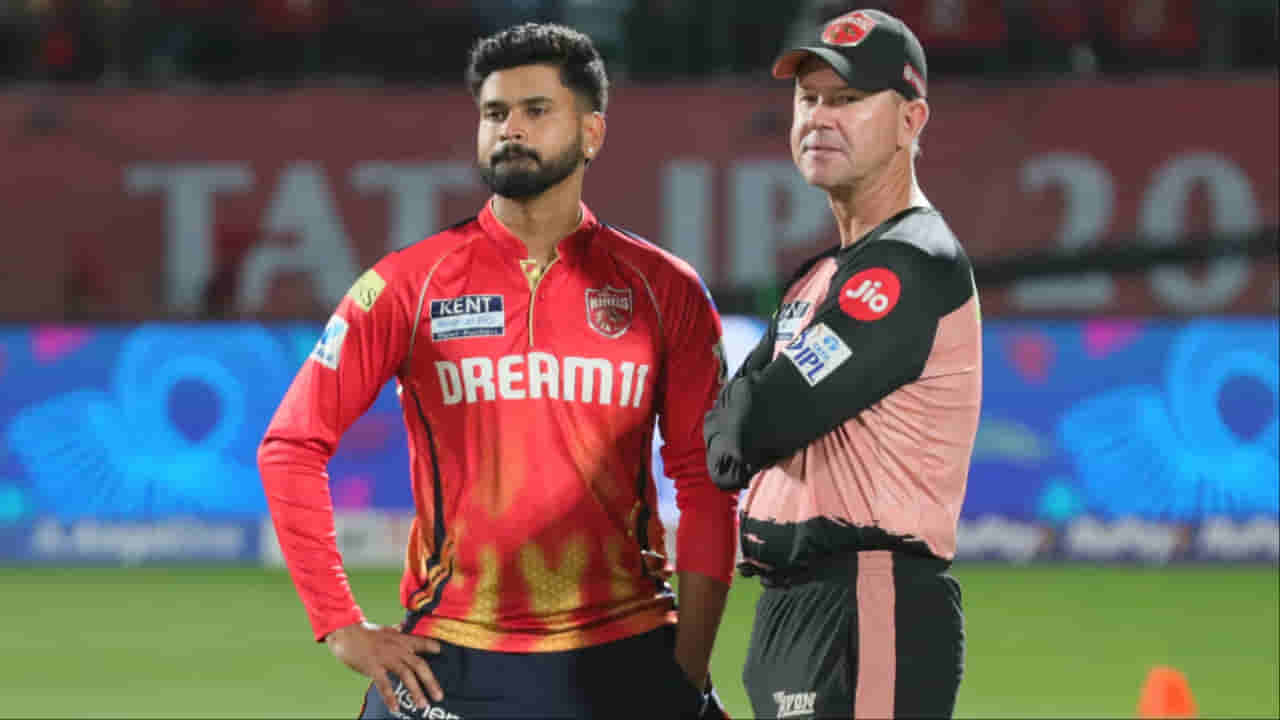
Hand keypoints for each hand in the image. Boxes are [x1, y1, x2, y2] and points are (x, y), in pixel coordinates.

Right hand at [324, 621, 442, 711]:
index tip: (441, 651)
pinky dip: (390, 697)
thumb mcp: (383, 630)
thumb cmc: (362, 632)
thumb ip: (395, 631)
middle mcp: (397, 648)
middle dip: (430, 681)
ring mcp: (386, 657)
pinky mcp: (373, 666)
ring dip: (415, 691)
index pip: (420, 642)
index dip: (431, 646)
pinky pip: (384, 684)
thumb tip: (402, 626)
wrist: (344, 632)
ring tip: (422, 704)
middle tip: (439, 696)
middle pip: (419, 664)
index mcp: (400, 639)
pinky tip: (395, 708)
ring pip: (406, 674)